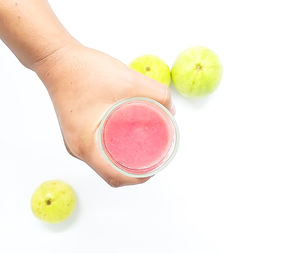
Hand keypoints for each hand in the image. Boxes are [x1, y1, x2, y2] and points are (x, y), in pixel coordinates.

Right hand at [33, 42, 172, 186]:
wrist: (56, 58)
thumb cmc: (85, 71)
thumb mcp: (129, 80)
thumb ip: (157, 93)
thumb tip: (171, 109)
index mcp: (86, 146)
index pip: (115, 177)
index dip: (139, 178)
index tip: (155, 167)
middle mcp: (77, 149)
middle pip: (111, 172)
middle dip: (135, 168)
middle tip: (153, 154)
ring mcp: (74, 142)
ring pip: (104, 161)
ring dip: (124, 159)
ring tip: (143, 145)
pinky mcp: (76, 132)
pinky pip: (98, 150)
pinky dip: (114, 149)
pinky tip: (126, 136)